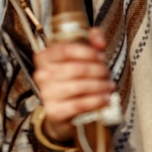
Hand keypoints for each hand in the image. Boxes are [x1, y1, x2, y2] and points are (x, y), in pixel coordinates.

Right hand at [33, 27, 115, 142]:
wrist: (62, 108)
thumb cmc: (72, 76)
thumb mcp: (80, 53)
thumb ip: (92, 39)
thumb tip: (100, 42)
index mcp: (44, 57)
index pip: (66, 50)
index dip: (88, 52)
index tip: (101, 56)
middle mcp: (42, 75)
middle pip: (76, 69)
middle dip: (98, 70)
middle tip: (108, 73)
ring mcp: (46, 94)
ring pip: (79, 87)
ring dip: (100, 86)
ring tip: (109, 85)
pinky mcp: (54, 112)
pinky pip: (79, 105)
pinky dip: (96, 101)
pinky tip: (105, 98)